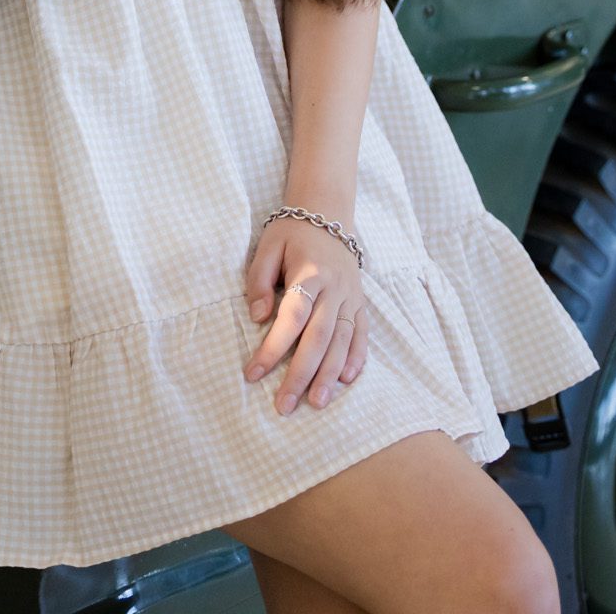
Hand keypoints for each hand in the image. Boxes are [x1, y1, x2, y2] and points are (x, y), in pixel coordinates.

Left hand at [242, 216, 367, 414]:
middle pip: (318, 338)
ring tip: (316, 403)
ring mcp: (351, 297)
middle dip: (301, 374)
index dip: (272, 348)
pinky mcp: (360, 302)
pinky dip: (357, 358)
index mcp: (309, 273)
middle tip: (284, 405)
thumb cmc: (292, 232)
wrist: (329, 211)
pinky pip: (362, 334)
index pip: (291, 317)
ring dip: (330, 375)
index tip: (253, 374)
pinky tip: (347, 380)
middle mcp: (335, 289)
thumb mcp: (267, 246)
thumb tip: (257, 317)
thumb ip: (259, 280)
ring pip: (342, 342)